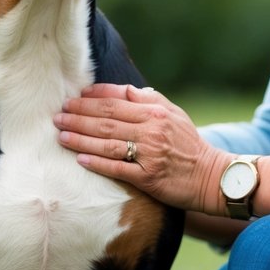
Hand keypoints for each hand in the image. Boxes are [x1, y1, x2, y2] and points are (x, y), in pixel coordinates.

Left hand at [54, 83, 230, 212]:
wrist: (211, 176)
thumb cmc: (189, 144)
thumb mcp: (173, 113)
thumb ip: (147, 99)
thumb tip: (120, 90)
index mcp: (156, 112)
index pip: (116, 102)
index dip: (92, 99)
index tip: (74, 97)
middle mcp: (151, 131)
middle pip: (107, 121)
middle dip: (79, 116)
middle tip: (58, 115)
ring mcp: (149, 155)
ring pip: (107, 143)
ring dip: (81, 137)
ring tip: (61, 134)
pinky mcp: (148, 179)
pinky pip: (117, 168)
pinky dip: (97, 162)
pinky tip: (79, 158)